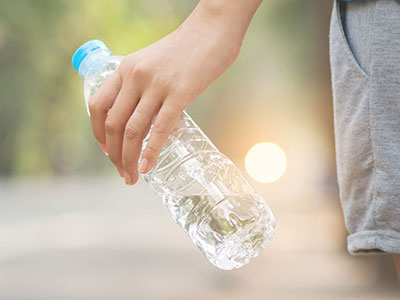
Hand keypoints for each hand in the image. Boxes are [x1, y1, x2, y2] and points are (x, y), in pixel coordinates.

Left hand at [88, 0, 261, 184]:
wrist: (211, 31)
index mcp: (125, 68)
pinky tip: (148, 167)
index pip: (98, 105)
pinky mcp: (179, 94)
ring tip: (132, 177)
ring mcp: (156, 85)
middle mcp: (135, 76)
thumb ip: (144, 88)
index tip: (107, 150)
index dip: (98, 133)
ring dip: (128, 159)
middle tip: (121, 172)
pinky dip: (150, 152)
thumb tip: (148, 118)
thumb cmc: (185, 50)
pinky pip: (160, 129)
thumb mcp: (152, 63)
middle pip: (112, 124)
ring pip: (132, 131)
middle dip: (113, 155)